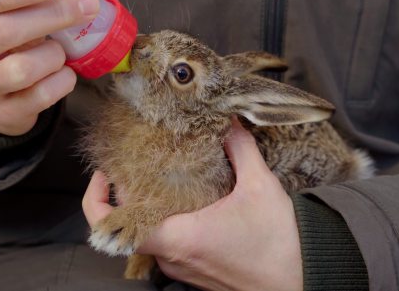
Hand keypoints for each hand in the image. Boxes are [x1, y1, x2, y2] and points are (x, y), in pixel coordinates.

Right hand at [0, 0, 99, 134]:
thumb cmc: (4, 42)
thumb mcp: (8, 10)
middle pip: (5, 31)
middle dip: (52, 15)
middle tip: (86, 5)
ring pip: (22, 68)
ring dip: (54, 54)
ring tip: (61, 50)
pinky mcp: (4, 113)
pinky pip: (41, 96)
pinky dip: (62, 81)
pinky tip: (64, 74)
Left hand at [83, 117, 302, 290]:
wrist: (302, 284)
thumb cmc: (280, 247)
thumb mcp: (260, 188)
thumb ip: (240, 150)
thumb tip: (229, 123)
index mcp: (177, 238)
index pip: (111, 226)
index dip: (96, 198)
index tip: (102, 174)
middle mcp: (172, 257)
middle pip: (131, 223)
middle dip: (132, 191)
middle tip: (139, 163)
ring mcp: (182, 268)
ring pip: (152, 233)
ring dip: (154, 206)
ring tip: (165, 177)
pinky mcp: (196, 271)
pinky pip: (171, 243)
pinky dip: (172, 220)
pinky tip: (190, 200)